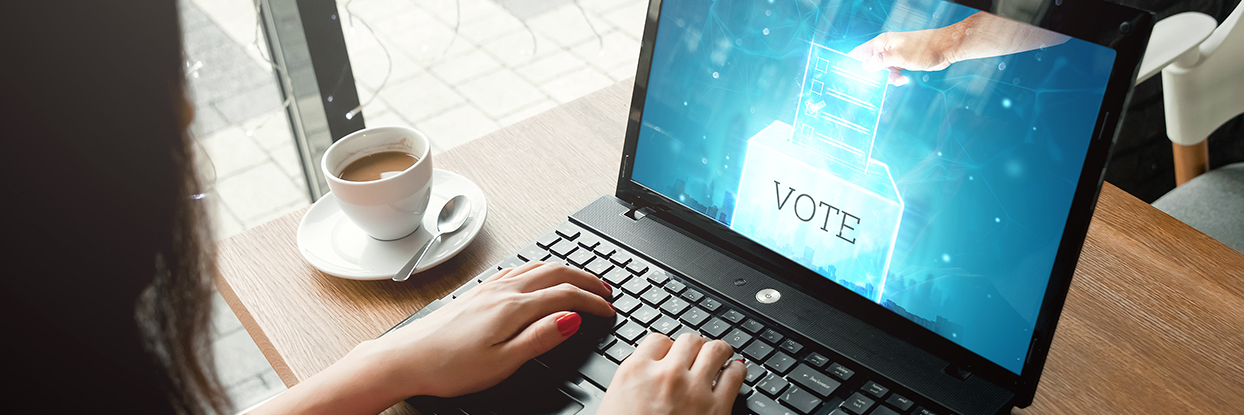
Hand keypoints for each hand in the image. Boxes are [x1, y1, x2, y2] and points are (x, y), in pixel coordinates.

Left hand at [361, 261, 615, 398]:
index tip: (610, 310)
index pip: (567, 295)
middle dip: (586, 279)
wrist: (406, 358)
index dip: (593, 302)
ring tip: (581, 280)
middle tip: (606, 290)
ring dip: (566, 270)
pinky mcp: (477, 291)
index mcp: (514, 308)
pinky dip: (540, 269)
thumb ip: (541, 338)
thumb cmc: (449, 366)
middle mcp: (503, 290)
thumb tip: (573, 319)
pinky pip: (518, 269)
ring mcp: (489, 287)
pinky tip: (538, 276)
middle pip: (556, 272)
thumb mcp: (503, 362)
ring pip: (537, 266)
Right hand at [598, 333, 746, 414]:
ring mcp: (694, 389)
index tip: (671, 353)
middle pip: (688, 340)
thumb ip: (631, 386)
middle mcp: (666, 374)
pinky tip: (735, 372)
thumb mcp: (613, 407)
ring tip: (722, 355)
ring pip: (714, 349)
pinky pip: (735, 375)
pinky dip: (737, 371)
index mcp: (635, 372)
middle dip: (694, 347)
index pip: (658, 340)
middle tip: (697, 353)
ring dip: (719, 351)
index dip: (667, 347)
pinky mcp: (717, 408)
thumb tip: (643, 380)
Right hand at [848, 28, 959, 85]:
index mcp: (881, 43)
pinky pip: (893, 73)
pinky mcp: (902, 62)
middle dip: (869, 74)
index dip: (851, 63)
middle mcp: (886, 48)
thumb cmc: (923, 48)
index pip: (859, 52)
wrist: (945, 49)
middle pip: (869, 63)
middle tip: (869, 85)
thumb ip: (880, 61)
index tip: (846, 75)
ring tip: (896, 79)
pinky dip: (896, 78)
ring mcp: (894, 55)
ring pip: (881, 71)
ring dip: (886, 78)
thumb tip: (864, 67)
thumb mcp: (899, 56)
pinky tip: (904, 79)